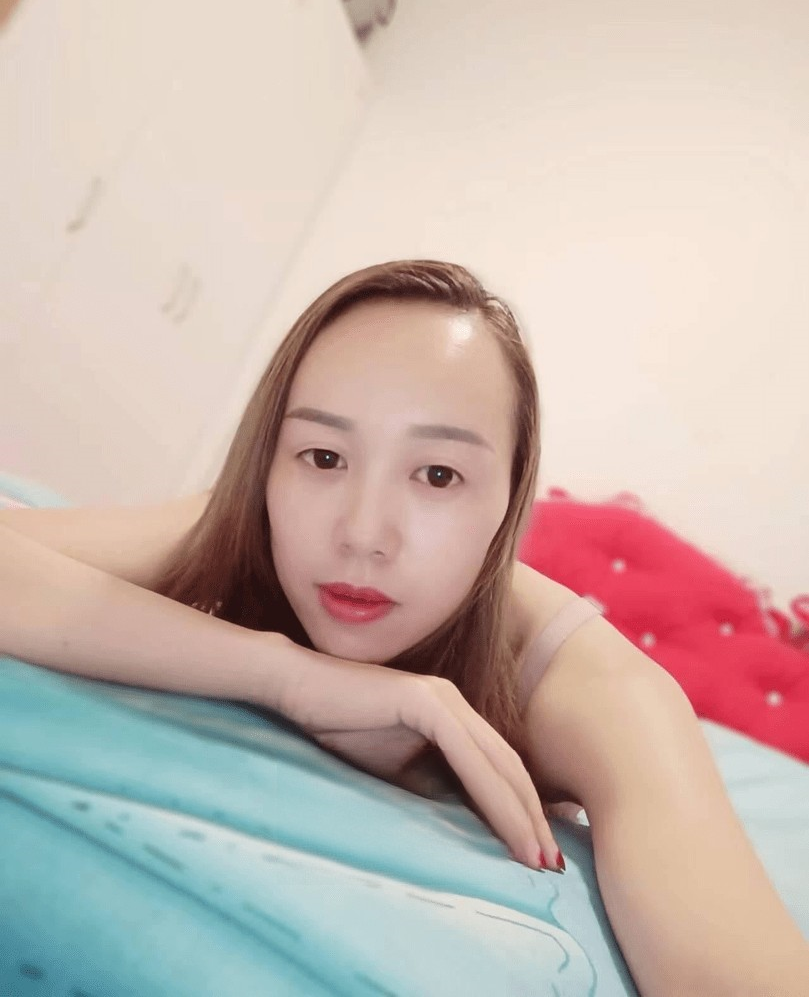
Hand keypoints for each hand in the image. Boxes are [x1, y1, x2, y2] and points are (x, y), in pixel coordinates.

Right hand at [273, 643, 562, 870]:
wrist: (297, 691)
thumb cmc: (338, 729)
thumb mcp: (391, 770)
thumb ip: (427, 788)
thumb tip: (459, 832)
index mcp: (451, 717)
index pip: (497, 769)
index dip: (520, 810)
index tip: (535, 854)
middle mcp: (456, 705)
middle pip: (509, 768)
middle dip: (534, 818)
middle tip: (552, 866)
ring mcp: (444, 700)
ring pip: (498, 765)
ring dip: (522, 814)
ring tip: (538, 859)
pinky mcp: (427, 703)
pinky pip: (470, 757)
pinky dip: (495, 796)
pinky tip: (509, 829)